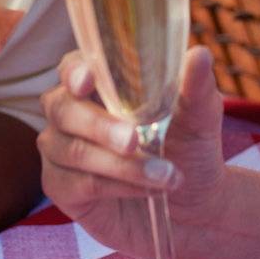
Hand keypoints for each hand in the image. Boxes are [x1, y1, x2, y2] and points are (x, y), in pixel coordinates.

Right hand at [37, 46, 228, 258]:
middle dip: (100, 126)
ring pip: (75, 151)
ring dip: (122, 164)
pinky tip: (147, 190)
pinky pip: (80, 184)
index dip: (74, 71)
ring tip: (165, 175)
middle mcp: (70, 112)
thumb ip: (196, 86)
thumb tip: (199, 55)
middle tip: (135, 140)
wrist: (194, 203)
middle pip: (63, 109)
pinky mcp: (61, 187)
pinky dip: (117, 186)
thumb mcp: (199, 116)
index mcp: (98, 83)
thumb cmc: (189, 146)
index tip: (88, 80)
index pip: (72, 66)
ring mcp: (60, 149)